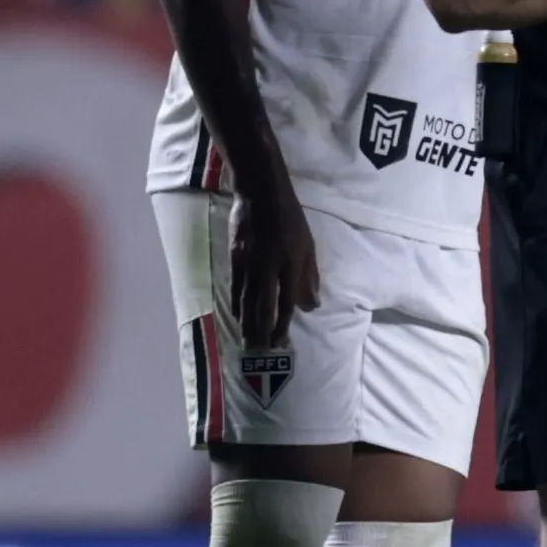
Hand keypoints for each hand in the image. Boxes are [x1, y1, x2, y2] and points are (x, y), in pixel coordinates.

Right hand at [227, 185, 319, 348]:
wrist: (261, 195)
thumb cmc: (290, 220)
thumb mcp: (308, 246)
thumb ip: (309, 277)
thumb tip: (312, 306)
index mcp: (290, 265)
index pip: (286, 303)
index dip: (282, 325)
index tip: (281, 342)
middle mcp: (268, 268)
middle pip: (263, 307)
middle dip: (262, 331)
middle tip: (261, 351)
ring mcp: (248, 264)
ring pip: (247, 300)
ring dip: (247, 323)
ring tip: (248, 342)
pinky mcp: (234, 258)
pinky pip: (235, 288)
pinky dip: (236, 304)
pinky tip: (237, 316)